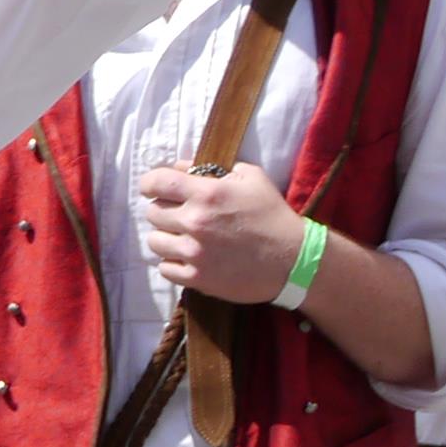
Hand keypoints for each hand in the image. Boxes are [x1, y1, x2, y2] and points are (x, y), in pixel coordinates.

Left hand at [136, 160, 305, 304]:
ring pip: (154, 241)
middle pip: (152, 213)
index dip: (150, 183)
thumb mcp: (251, 178)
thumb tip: (179, 168)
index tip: (153, 188)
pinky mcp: (197, 278)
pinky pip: (164, 268)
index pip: (156, 182)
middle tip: (180, 215)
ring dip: (166, 237)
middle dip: (164, 211)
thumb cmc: (272, 215)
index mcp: (207, 194)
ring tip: (184, 237)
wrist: (294, 259)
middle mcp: (196, 222)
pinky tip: (189, 258)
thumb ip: (212, 169)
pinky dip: (173, 262)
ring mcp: (194, 252)